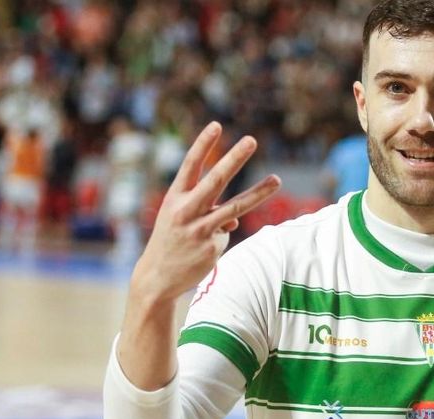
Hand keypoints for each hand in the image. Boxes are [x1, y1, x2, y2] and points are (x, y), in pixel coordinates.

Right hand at [130, 122, 280, 301]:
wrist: (157, 277)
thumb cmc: (171, 240)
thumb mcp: (180, 219)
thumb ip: (206, 210)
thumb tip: (234, 219)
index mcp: (175, 198)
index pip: (190, 166)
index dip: (203, 145)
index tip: (216, 125)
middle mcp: (186, 211)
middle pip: (216, 180)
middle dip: (234, 159)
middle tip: (251, 140)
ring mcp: (200, 230)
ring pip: (235, 208)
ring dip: (258, 193)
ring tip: (277, 180)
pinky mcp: (212, 248)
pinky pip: (225, 234)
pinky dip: (219, 237)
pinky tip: (202, 249)